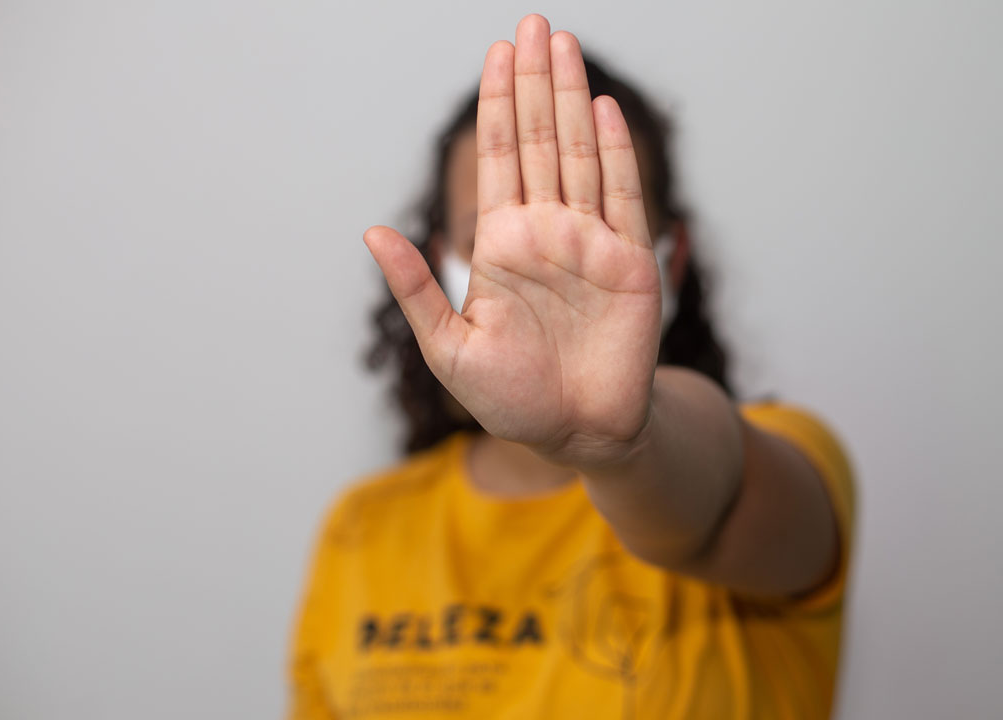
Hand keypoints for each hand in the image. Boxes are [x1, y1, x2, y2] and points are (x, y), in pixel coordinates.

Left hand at [364, 15, 659, 466]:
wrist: (577, 434)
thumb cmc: (511, 398)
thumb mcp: (449, 347)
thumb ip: (418, 288)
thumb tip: (373, 232)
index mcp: (502, 243)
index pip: (497, 158)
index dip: (496, 105)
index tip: (497, 53)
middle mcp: (546, 231)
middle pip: (537, 141)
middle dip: (534, 83)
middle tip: (533, 23)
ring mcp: (590, 242)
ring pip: (579, 155)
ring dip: (570, 100)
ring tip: (564, 44)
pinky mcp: (629, 262)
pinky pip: (623, 197)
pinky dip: (615, 154)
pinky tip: (602, 111)